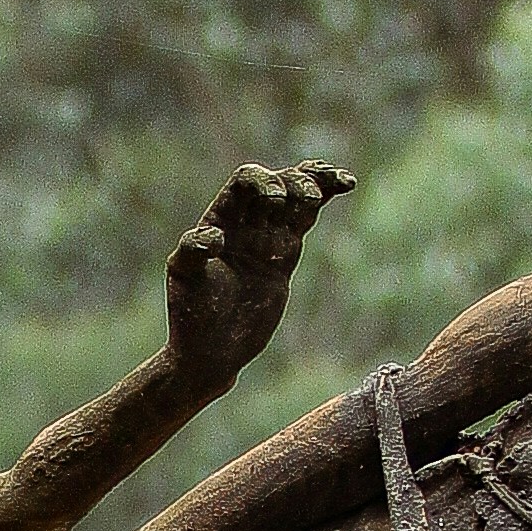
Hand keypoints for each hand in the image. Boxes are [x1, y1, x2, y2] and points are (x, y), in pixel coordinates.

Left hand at [166, 157, 353, 376]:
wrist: (212, 349)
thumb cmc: (190, 315)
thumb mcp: (186, 281)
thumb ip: (192, 252)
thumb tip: (214, 237)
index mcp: (219, 219)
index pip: (245, 182)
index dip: (264, 182)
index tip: (276, 201)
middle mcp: (244, 222)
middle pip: (276, 182)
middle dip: (295, 183)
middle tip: (308, 201)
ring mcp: (266, 237)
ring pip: (295, 195)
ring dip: (315, 182)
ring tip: (338, 181)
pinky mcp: (285, 253)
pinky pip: (306, 217)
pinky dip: (325, 197)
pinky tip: (345, 184)